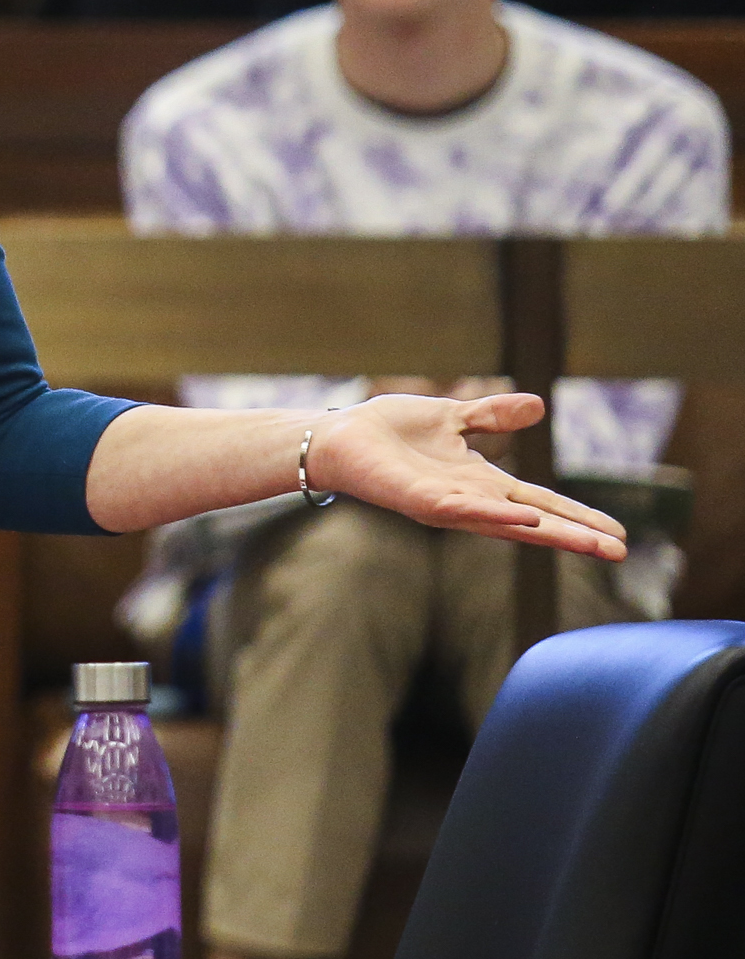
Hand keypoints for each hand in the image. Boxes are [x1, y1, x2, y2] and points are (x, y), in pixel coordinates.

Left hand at [302, 392, 626, 561]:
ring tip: (592, 544)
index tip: (617, 534)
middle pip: (534, 523)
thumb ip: (491, 417)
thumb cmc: (387, 431)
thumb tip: (538, 406)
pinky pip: (463, 510)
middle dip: (576, 537)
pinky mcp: (419, 501)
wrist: (337, 437)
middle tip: (620, 553)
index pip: (541, 504)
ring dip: (550, 533)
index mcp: (480, 484)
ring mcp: (446, 505)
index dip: (577, 518)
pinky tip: (527, 518)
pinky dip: (495, 514)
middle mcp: (469, 501)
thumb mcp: (452, 418)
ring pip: (506, 524)